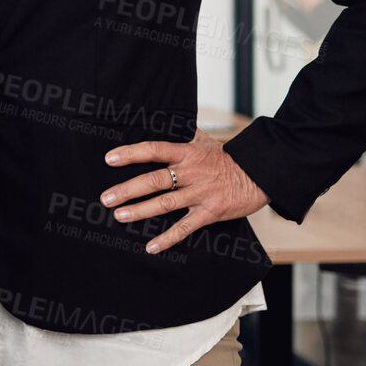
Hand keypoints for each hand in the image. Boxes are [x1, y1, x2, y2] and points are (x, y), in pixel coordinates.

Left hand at [101, 129, 268, 253]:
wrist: (259, 174)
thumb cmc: (227, 158)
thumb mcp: (204, 141)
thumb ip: (182, 134)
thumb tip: (160, 118)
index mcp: (187, 153)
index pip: (154, 150)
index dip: (131, 153)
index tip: (110, 158)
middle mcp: (191, 173)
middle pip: (155, 180)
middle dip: (128, 189)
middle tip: (106, 197)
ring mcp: (201, 193)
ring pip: (166, 203)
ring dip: (140, 211)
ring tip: (119, 216)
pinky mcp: (210, 212)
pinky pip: (186, 227)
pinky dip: (168, 238)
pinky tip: (151, 246)